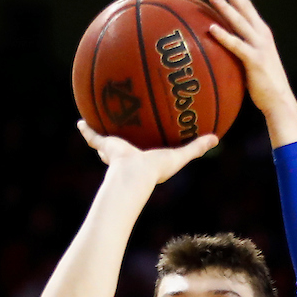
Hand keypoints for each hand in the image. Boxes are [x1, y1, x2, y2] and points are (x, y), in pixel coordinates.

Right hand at [77, 120, 217, 185]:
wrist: (134, 175)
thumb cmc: (156, 170)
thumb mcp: (179, 156)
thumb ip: (196, 148)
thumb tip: (217, 138)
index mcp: (141, 158)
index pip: (141, 151)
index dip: (142, 145)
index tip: (143, 140)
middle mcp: (125, 155)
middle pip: (120, 147)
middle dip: (118, 139)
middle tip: (118, 128)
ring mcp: (113, 151)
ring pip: (104, 141)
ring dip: (99, 133)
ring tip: (94, 120)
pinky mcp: (104, 146)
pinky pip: (93, 136)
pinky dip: (86, 130)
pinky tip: (80, 121)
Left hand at [208, 0, 296, 146]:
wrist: (279, 101)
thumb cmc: (264, 86)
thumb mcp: (253, 63)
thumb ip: (241, 52)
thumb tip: (223, 51)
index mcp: (261, 34)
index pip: (247, 8)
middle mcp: (262, 35)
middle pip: (245, 7)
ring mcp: (259, 47)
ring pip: (239, 22)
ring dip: (225, 7)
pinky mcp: (255, 61)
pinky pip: (236, 46)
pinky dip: (224, 36)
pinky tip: (212, 28)